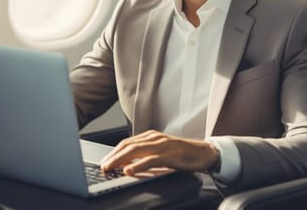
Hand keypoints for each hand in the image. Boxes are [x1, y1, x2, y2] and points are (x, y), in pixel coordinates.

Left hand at [100, 129, 218, 175]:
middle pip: (127, 145)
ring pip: (135, 151)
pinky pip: (150, 159)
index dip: (113, 152)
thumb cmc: (182, 154)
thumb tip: (127, 164)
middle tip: (102, 166)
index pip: (126, 143)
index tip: (104, 162)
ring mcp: (161, 145)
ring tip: (110, 168)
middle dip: (112, 156)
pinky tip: (129, 170)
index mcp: (150, 136)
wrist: (204, 152)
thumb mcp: (160, 152)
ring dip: (120, 160)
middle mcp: (154, 138)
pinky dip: (137, 165)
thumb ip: (146, 154)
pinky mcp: (169, 154)